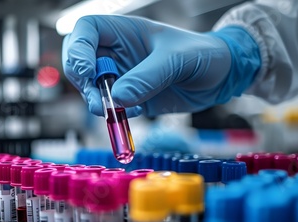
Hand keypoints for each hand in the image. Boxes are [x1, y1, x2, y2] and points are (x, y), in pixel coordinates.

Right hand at [62, 15, 259, 116]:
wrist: (219, 77)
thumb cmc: (201, 54)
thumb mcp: (176, 60)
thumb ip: (148, 77)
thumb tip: (119, 98)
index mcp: (124, 31)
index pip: (86, 31)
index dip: (78, 49)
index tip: (88, 71)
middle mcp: (117, 53)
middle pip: (80, 61)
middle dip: (83, 81)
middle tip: (96, 99)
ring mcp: (122, 77)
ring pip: (92, 89)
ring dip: (98, 102)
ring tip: (115, 111)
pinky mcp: (131, 98)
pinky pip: (112, 107)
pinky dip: (116, 114)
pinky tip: (136, 112)